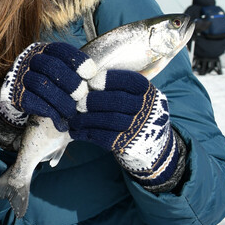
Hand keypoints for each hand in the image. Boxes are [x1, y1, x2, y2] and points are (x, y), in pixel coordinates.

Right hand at [0, 42, 97, 130]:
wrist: (20, 93)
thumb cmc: (48, 81)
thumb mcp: (59, 68)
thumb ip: (73, 70)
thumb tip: (95, 79)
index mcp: (44, 50)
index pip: (61, 50)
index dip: (77, 61)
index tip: (90, 74)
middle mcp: (30, 60)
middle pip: (51, 67)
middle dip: (71, 83)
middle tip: (82, 96)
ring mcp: (20, 77)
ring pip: (42, 85)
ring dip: (61, 100)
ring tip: (72, 111)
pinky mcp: (16, 94)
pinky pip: (33, 102)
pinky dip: (49, 111)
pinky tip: (59, 117)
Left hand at [69, 70, 187, 192]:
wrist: (151, 143)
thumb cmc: (134, 112)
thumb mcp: (135, 96)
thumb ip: (117, 88)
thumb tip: (84, 82)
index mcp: (147, 92)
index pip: (130, 81)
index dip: (109, 80)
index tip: (91, 82)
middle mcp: (147, 109)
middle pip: (119, 101)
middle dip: (94, 100)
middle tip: (79, 103)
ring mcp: (139, 128)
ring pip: (110, 120)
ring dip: (87, 119)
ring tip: (73, 118)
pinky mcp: (129, 144)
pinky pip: (106, 138)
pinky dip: (87, 133)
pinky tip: (76, 131)